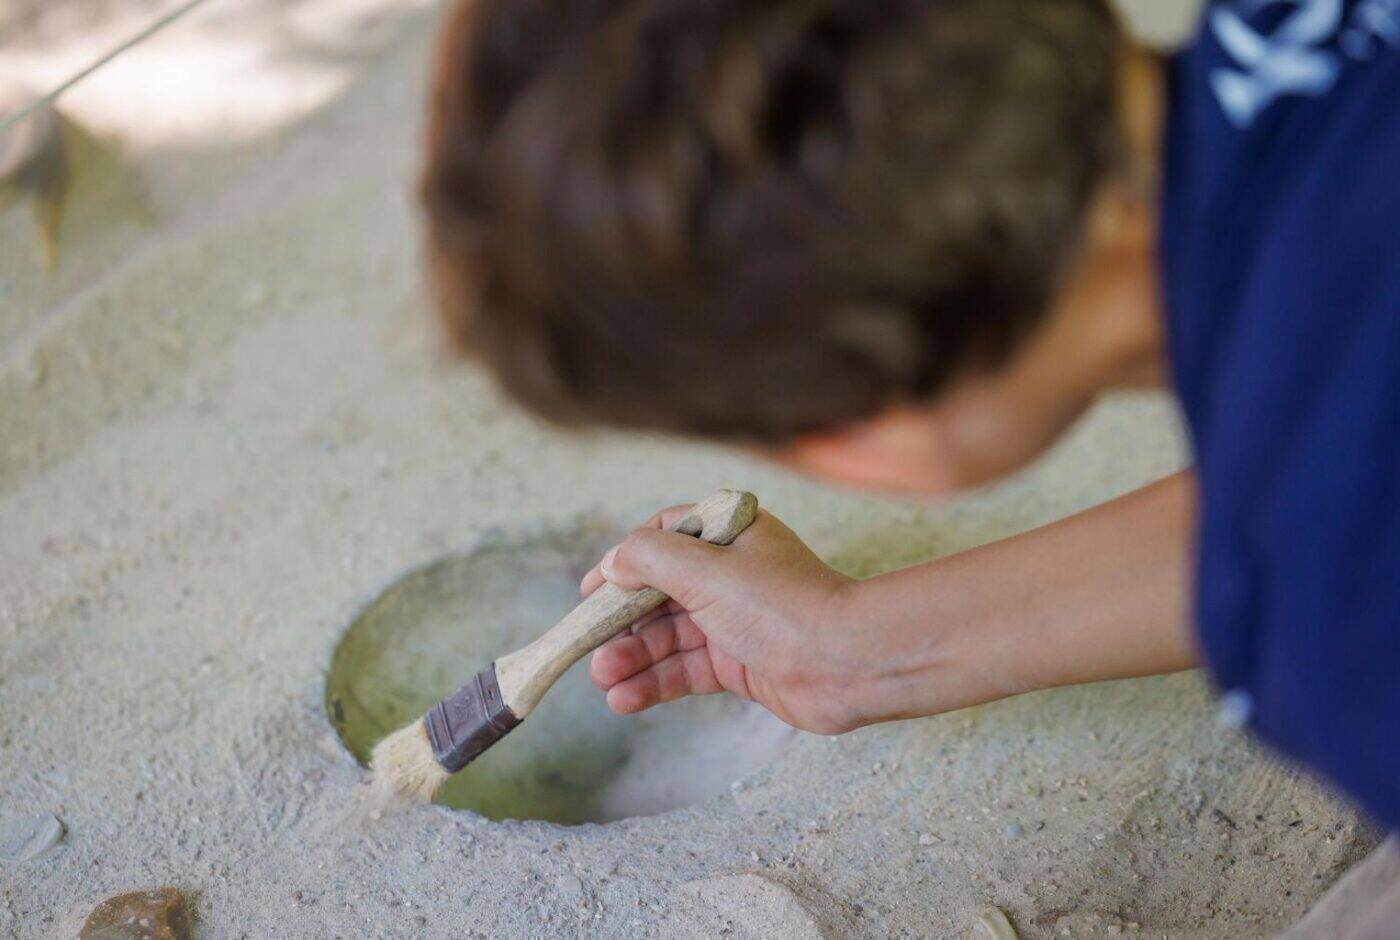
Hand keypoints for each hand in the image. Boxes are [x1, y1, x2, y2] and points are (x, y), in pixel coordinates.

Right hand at [581, 505, 875, 733]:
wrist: (846, 662)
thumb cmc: (782, 605)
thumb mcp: (705, 568)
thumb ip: (651, 558)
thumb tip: (614, 562)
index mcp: (728, 534)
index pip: (662, 537)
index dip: (622, 563)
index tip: (589, 591)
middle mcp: (731, 573)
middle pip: (659, 593)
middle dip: (621, 622)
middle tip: (587, 647)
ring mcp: (735, 620)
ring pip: (669, 636)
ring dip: (633, 657)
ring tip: (602, 680)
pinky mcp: (740, 663)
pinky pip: (686, 670)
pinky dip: (655, 683)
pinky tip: (625, 699)